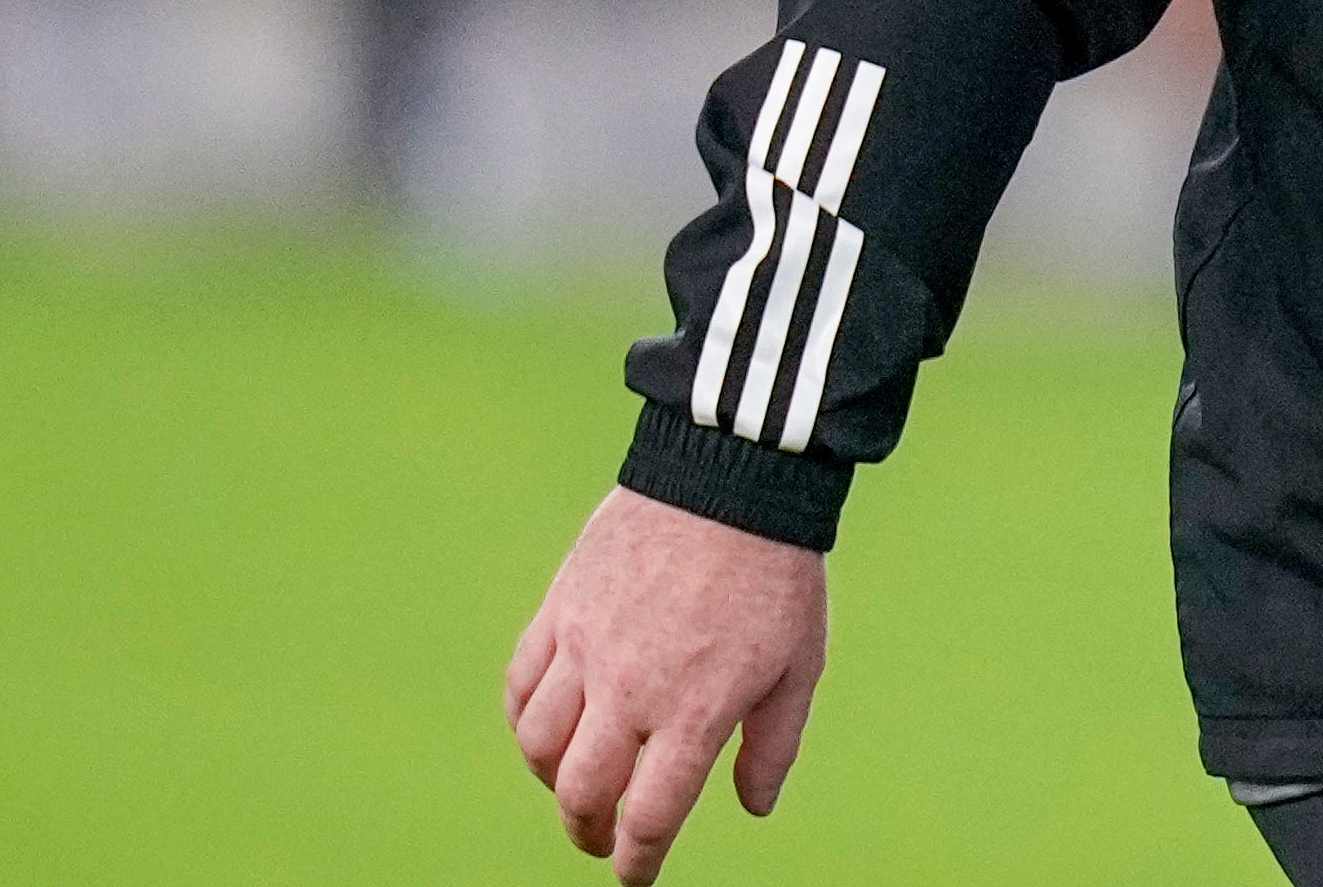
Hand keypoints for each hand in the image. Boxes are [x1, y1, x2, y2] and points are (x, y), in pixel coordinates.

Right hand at [507, 487, 828, 883]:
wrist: (733, 477)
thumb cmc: (777, 574)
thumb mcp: (800, 665)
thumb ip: (773, 745)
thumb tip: (752, 809)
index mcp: (694, 711)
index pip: (648, 816)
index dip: (637, 861)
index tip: (635, 877)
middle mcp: (631, 689)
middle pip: (581, 792)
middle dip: (588, 831)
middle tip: (601, 839)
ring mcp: (587, 646)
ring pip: (538, 745)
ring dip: (552, 781)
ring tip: (573, 785)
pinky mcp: (562, 607)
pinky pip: (522, 683)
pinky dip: (524, 718)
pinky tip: (545, 727)